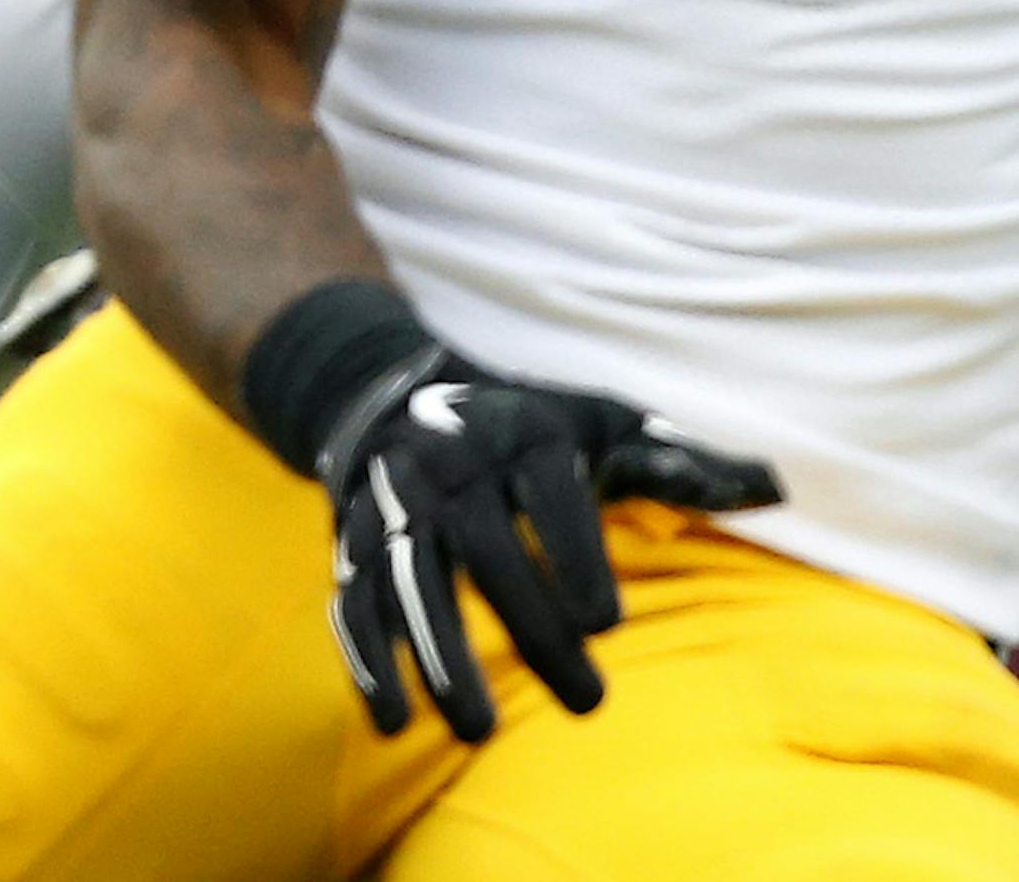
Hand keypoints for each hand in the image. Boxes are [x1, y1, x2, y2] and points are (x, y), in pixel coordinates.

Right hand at [322, 352, 781, 743]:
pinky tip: (394, 721)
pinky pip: (350, 600)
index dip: (572, 551)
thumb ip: (679, 461)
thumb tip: (776, 486)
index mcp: (517, 428)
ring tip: (480, 729)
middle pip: (484, 546)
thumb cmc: (527, 427)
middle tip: (589, 701)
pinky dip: (367, 659)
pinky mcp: (349, 542)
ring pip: (409, 577)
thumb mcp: (600, 425)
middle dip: (530, 626)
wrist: (395, 395)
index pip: (545, 486)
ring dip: (439, 654)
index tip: (607, 622)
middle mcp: (445, 458)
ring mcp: (391, 502)